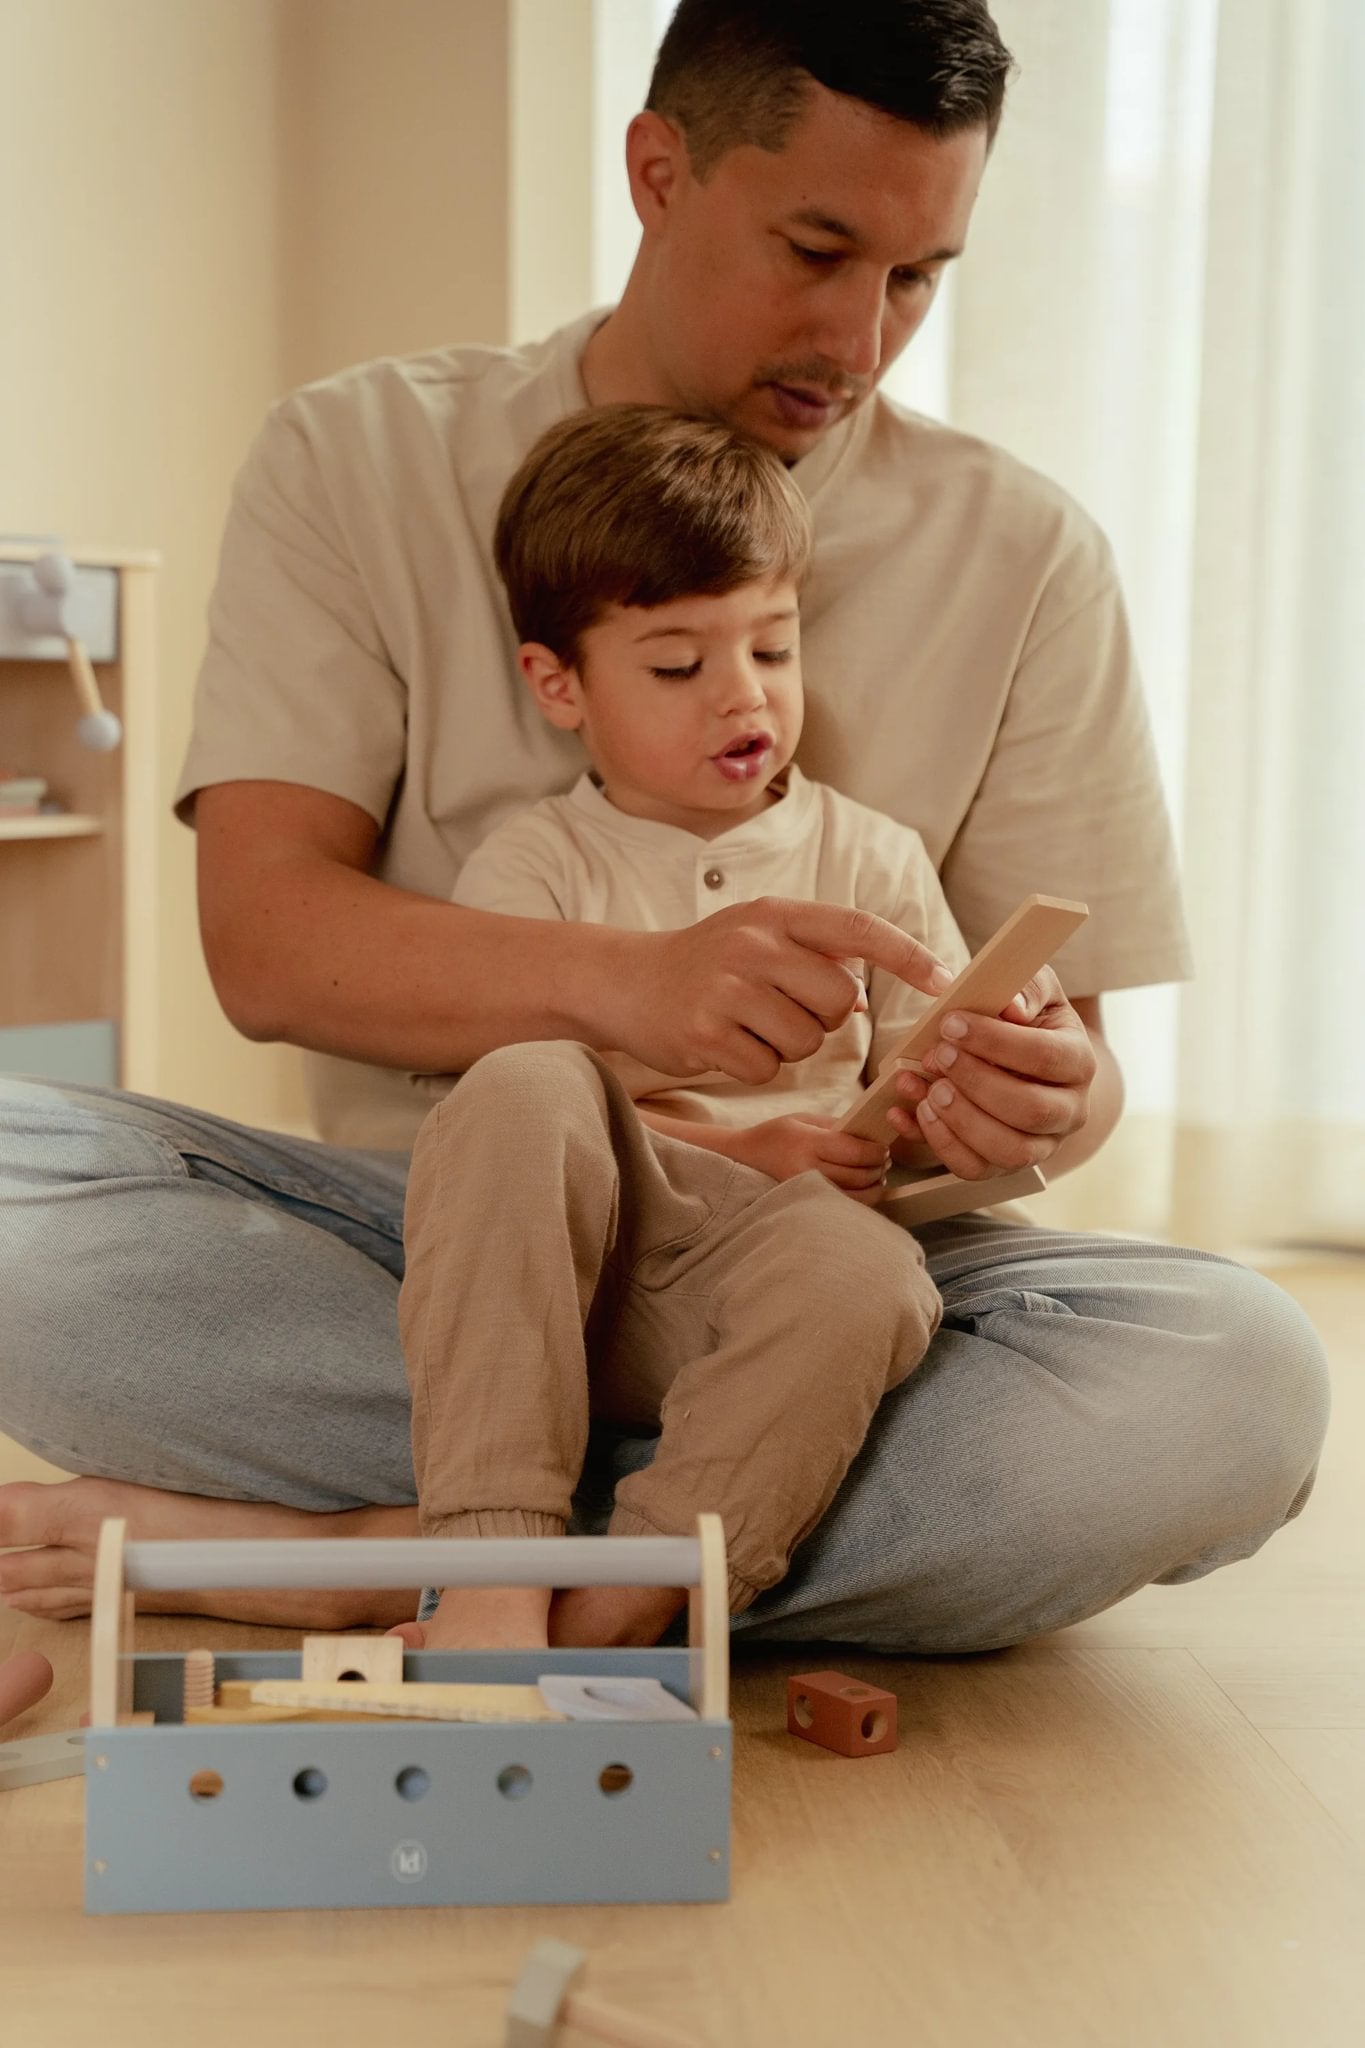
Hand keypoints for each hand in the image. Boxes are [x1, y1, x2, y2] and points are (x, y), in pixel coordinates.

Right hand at [613, 897, 954, 1086]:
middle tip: (783, 1009)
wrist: (622, 982)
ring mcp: (727, 989)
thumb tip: (860, 998)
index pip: (858, 929)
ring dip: (787, 1045)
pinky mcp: (706, 1033)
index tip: (946, 981)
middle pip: (837, 999)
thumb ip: (812, 957)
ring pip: (806, 1040)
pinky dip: (754, 1065)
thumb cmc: (704, 963)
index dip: (908, 956)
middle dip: (823, 1017)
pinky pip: (767, 1067)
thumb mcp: (757, 939)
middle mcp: (753, 945)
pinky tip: (724, 1043)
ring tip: (747, 1024)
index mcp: (775, 914)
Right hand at [736, 1114, 890, 1202]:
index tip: (883, 1148)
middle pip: (858, 1175)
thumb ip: (836, 1125)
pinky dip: (859, 1200)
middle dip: (879, 1168)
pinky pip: (841, 1207)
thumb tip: (869, 1134)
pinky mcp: (805, 1204)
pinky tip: (863, 1190)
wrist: (742, 1157)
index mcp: (808, 1143)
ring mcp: (805, 1191)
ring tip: (877, 1177)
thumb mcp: (803, 1119)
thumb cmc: (774, 1134)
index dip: (876, 1151)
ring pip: (854, 1196)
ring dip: (873, 1187)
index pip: (855, 1151)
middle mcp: (807, 1170)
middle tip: (885, 1161)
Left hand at [887, 968, 1096, 1179]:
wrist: (1028, 1060)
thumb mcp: (1034, 990)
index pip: (1045, 1056)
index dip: (995, 1041)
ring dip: (961, 1121)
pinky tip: (914, 1111)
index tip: (951, 1024)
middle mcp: (1069, 1111)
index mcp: (1079, 1062)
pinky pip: (974, 1169)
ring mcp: (1041, 1145)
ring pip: (1008, 1151)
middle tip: (937, 1056)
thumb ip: (1027, 988)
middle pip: (1030, 1111)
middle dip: (976, 1083)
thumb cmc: (1027, 1020)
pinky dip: (939, 1143)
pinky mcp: (1006, 1166)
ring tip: (929, 1089)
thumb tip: (1012, 1006)